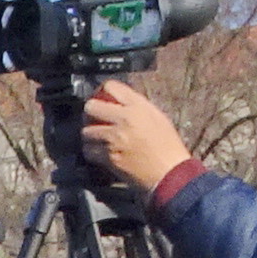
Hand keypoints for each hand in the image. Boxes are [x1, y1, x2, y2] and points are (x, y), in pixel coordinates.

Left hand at [83, 82, 193, 199]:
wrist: (169, 171)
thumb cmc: (167, 146)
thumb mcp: (157, 117)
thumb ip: (137, 107)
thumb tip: (119, 102)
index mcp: (138, 106)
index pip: (111, 86)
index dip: (103, 91)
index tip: (102, 98)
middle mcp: (124, 119)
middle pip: (91, 107)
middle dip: (90, 112)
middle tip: (93, 118)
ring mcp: (114, 139)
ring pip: (87, 131)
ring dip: (90, 135)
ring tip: (96, 138)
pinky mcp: (109, 157)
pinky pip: (89, 151)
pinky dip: (92, 152)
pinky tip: (98, 152)